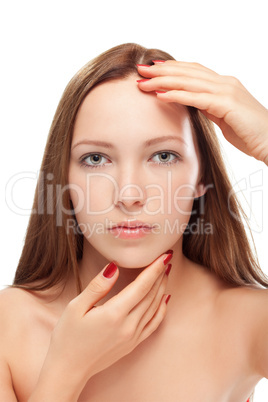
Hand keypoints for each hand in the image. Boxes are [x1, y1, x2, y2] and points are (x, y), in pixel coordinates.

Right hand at [36, 254, 171, 398]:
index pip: (141, 286)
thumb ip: (97, 286)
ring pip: (154, 307)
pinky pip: (153, 324)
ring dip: (162, 288)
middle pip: (151, 295)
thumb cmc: (67, 337)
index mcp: (114, 314)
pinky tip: (165, 299)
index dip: (154, 269)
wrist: (68, 369)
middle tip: (166, 259)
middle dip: (160, 275)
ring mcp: (133, 336)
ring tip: (165, 273)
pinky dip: (162, 309)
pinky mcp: (133, 344)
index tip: (163, 256)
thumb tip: (113, 268)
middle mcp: (128, 326)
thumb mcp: (76, 307)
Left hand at [137, 61, 267, 164]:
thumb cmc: (248, 133)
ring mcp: (227, 91)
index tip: (152, 69)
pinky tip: (160, 95)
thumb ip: (209, 107)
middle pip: (188, 72)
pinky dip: (177, 95)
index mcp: (223, 85)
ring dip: (163, 81)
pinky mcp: (227, 104)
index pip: (193, 71)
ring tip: (143, 82)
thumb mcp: (223, 116)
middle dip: (162, 70)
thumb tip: (194, 104)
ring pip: (189, 82)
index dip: (172, 68)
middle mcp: (225, 83)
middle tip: (140, 70)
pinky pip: (197, 98)